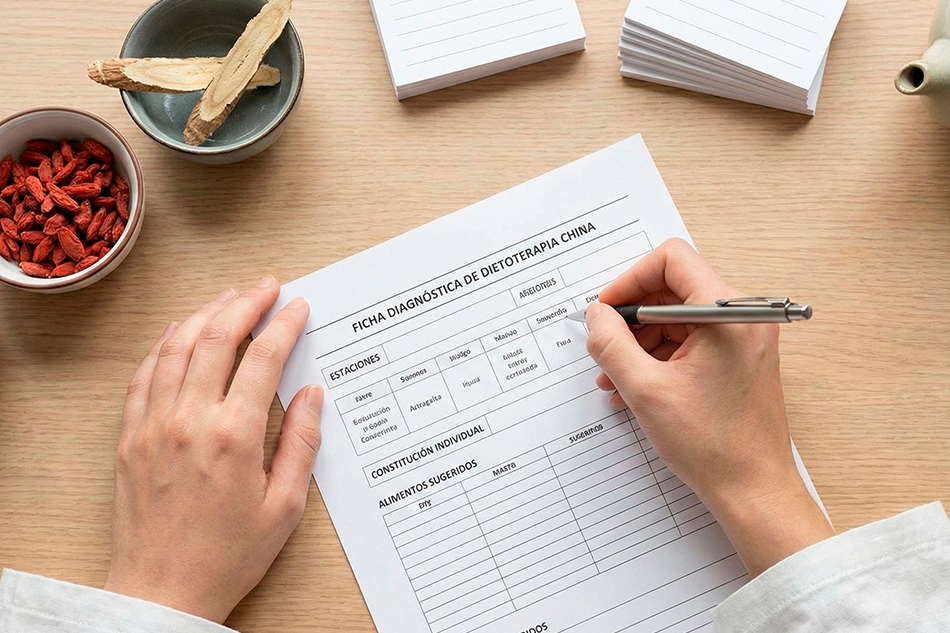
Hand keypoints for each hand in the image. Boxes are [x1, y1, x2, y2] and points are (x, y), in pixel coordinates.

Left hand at [104, 277, 322, 621]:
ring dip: (205, 313)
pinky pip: (144, 374)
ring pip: (177, 346)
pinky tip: (177, 331)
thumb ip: (300, 443)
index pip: (262, 357)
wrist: (162, 591)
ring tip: (228, 297)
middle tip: (267, 287)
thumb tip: (310, 394)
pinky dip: (163, 344)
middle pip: (217, 337)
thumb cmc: (226, 555)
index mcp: (233, 435)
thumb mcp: (284, 506)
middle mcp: (190, 420)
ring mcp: (154, 424)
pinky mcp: (131, 437)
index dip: (283, 324)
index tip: (297, 307)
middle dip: (245, 303)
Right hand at [584, 238, 832, 576]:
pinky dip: (657, 359)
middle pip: (672, 290)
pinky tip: (634, 388)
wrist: (753, 490)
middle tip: (604, 346)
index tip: (607, 309)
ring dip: (639, 343)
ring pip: (675, 319)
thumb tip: (595, 316)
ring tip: (614, 378)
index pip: (672, 260)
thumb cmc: (713, 445)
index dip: (630, 280)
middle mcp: (740, 318)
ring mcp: (741, 340)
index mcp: (727, 314)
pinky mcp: (736, 360)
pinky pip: (687, 343)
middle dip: (631, 318)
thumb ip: (611, 344)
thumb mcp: (645, 390)